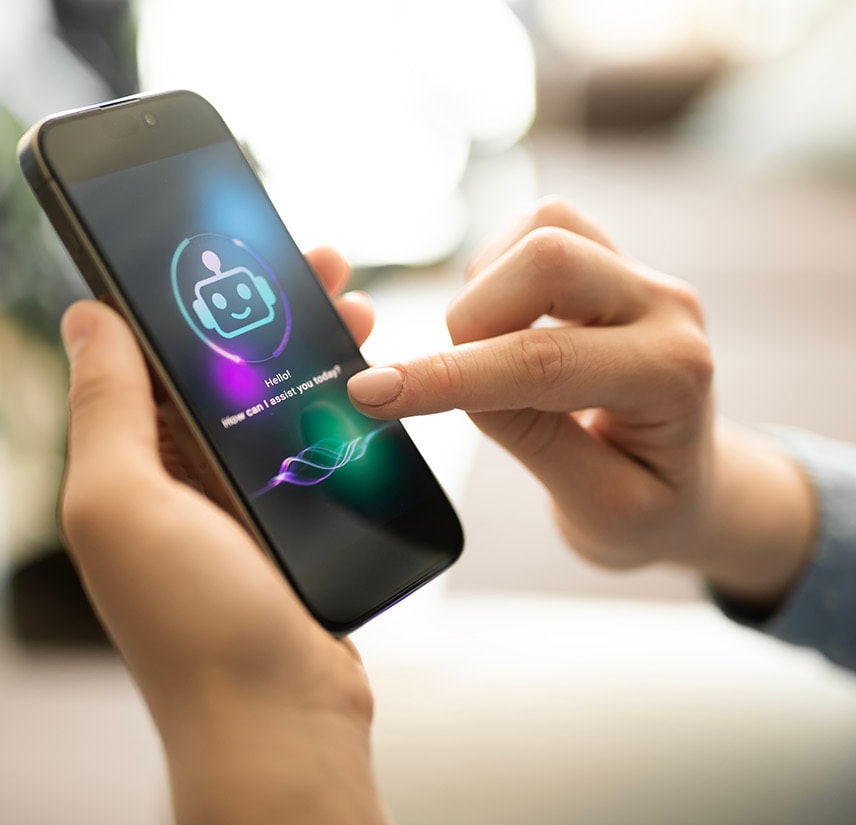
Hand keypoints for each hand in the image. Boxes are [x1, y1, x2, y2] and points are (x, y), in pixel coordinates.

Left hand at [59, 249, 384, 824]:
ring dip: (310, 350)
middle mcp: (169, 488)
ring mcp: (232, 512)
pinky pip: (311, 451)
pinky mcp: (289, 535)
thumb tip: (85, 315)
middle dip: (264, 309)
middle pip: (215, 370)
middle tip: (322, 262)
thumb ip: (104, 409)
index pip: (140, 356)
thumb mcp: (121, 502)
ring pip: (269, 402)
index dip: (179, 294)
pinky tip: (373, 381)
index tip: (225, 237)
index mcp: (119, 471)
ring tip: (359, 308)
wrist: (280, 726)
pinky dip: (339, 409)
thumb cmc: (192, 627)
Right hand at [345, 199, 815, 605]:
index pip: (542, 362)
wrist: (689, 483)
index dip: (447, 375)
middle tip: (458, 378)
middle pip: (549, 257)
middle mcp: (665, 308)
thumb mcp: (598, 508)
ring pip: (542, 231)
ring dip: (485, 291)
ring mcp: (639, 276)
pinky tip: (505, 327)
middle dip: (473, 317)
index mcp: (673, 376)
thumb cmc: (648, 502)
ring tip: (492, 356)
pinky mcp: (610, 259)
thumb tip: (447, 383)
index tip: (371, 393)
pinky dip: (495, 273)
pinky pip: (538, 229)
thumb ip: (530, 437)